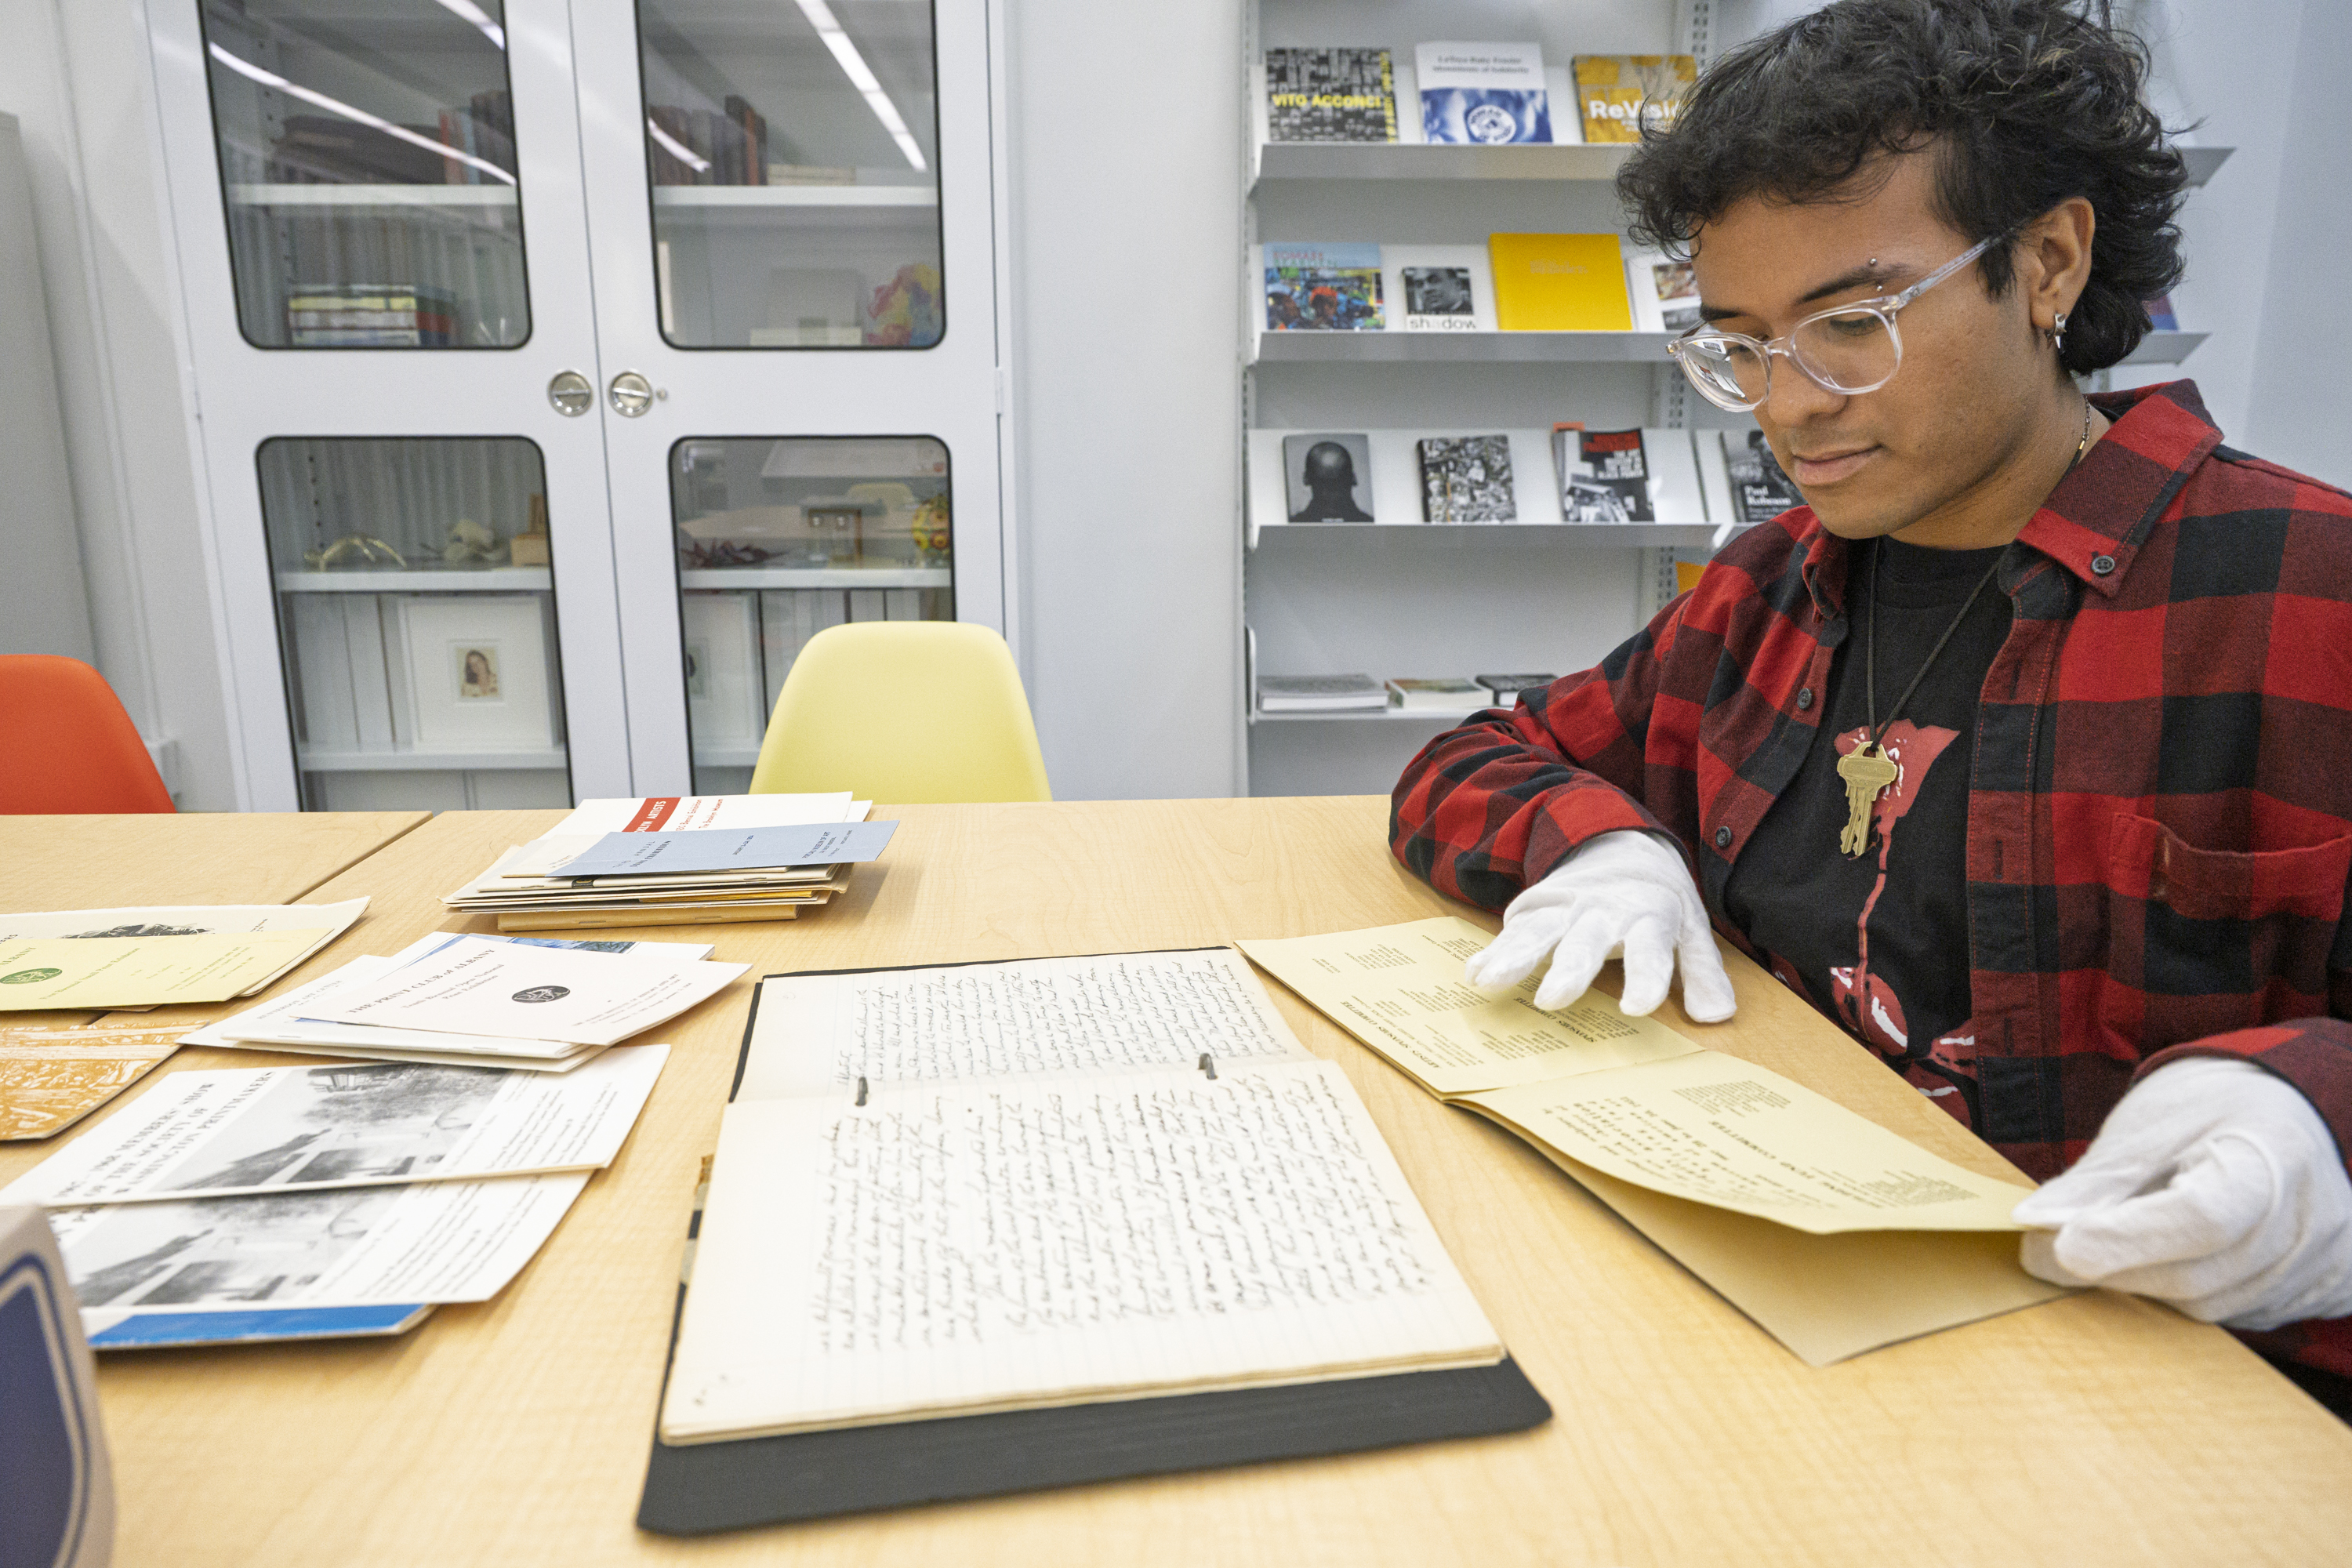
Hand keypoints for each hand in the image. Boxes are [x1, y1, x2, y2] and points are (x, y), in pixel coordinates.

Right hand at [1462, 830, 1736, 1021]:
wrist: (1619, 842)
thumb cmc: (1656, 900)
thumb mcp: (1690, 929)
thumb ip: (1702, 973)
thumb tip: (1716, 1017)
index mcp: (1649, 916)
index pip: (1650, 948)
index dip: (1645, 977)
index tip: (1637, 1008)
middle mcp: (1604, 912)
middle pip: (1585, 943)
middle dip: (1568, 970)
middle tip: (1552, 1001)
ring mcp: (1566, 907)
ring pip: (1539, 932)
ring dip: (1515, 957)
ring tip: (1492, 983)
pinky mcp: (1537, 906)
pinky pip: (1512, 929)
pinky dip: (1492, 951)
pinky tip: (1475, 973)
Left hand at [2013, 1057, 2351, 1329]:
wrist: (2281, 1112)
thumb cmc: (2209, 1110)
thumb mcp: (2149, 1125)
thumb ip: (2096, 1181)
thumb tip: (2033, 1223)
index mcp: (2269, 1162)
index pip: (2198, 1219)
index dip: (2122, 1238)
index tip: (2056, 1242)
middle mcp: (2308, 1225)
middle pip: (2195, 1275)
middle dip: (2114, 1265)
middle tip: (2054, 1247)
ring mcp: (2318, 1268)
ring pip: (2207, 1306)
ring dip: (2147, 1281)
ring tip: (2124, 1237)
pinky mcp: (2318, 1295)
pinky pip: (2232, 1314)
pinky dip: (2186, 1290)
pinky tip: (2175, 1253)